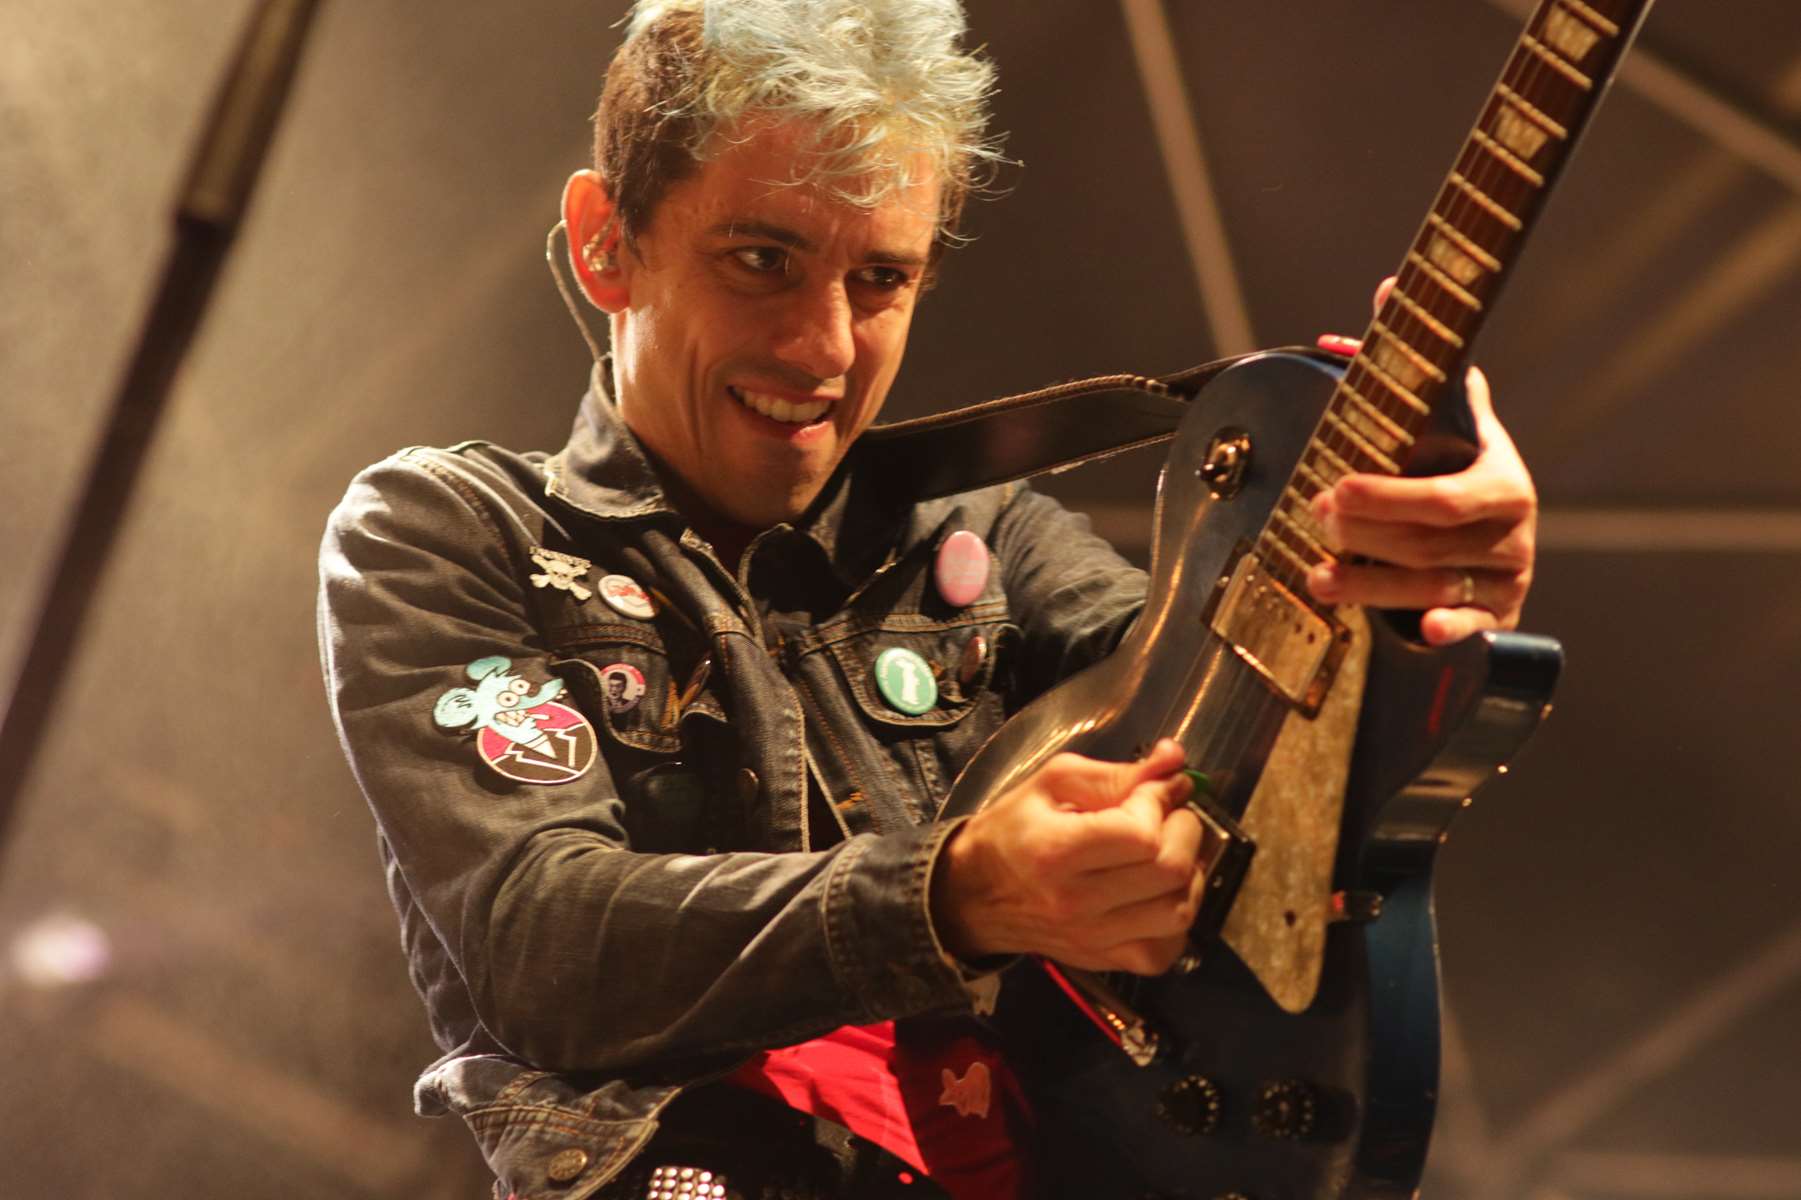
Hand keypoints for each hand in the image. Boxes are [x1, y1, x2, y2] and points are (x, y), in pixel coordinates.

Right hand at [931, 739, 1205, 974]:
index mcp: (1056, 851)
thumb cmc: (1011, 831)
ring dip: (1188, 875)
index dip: (1159, 802)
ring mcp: (1093, 938)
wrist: (973, 896)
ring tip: (1168, 853)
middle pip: (1170, 871)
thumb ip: (1118, 773)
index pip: (1141, 833)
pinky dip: (1176, 919)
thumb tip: (1175, 761)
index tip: (1153, 789)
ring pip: (1179, 913)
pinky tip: (1159, 894)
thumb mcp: (1052, 783)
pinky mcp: (1103, 961)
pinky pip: (1166, 950)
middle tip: (1168, 816)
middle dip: (1185, 831)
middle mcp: (1076, 902)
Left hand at [1309, 278, 1536, 644]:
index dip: (1388, 498)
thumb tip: (1385, 288)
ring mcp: (1507, 581)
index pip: (1445, 497)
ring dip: (1369, 584)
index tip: (1336, 487)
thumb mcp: (1445, 418)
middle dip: (1365, 534)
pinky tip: (1420, 631)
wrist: (1496, 530)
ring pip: (1430, 587)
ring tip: (1314, 574)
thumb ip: (1419, 364)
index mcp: (1502, 481)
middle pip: (1428, 544)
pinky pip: (1476, 632)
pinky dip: (1451, 632)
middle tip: (1314, 517)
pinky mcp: (1498, 620)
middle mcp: (1512, 533)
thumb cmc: (1456, 466)